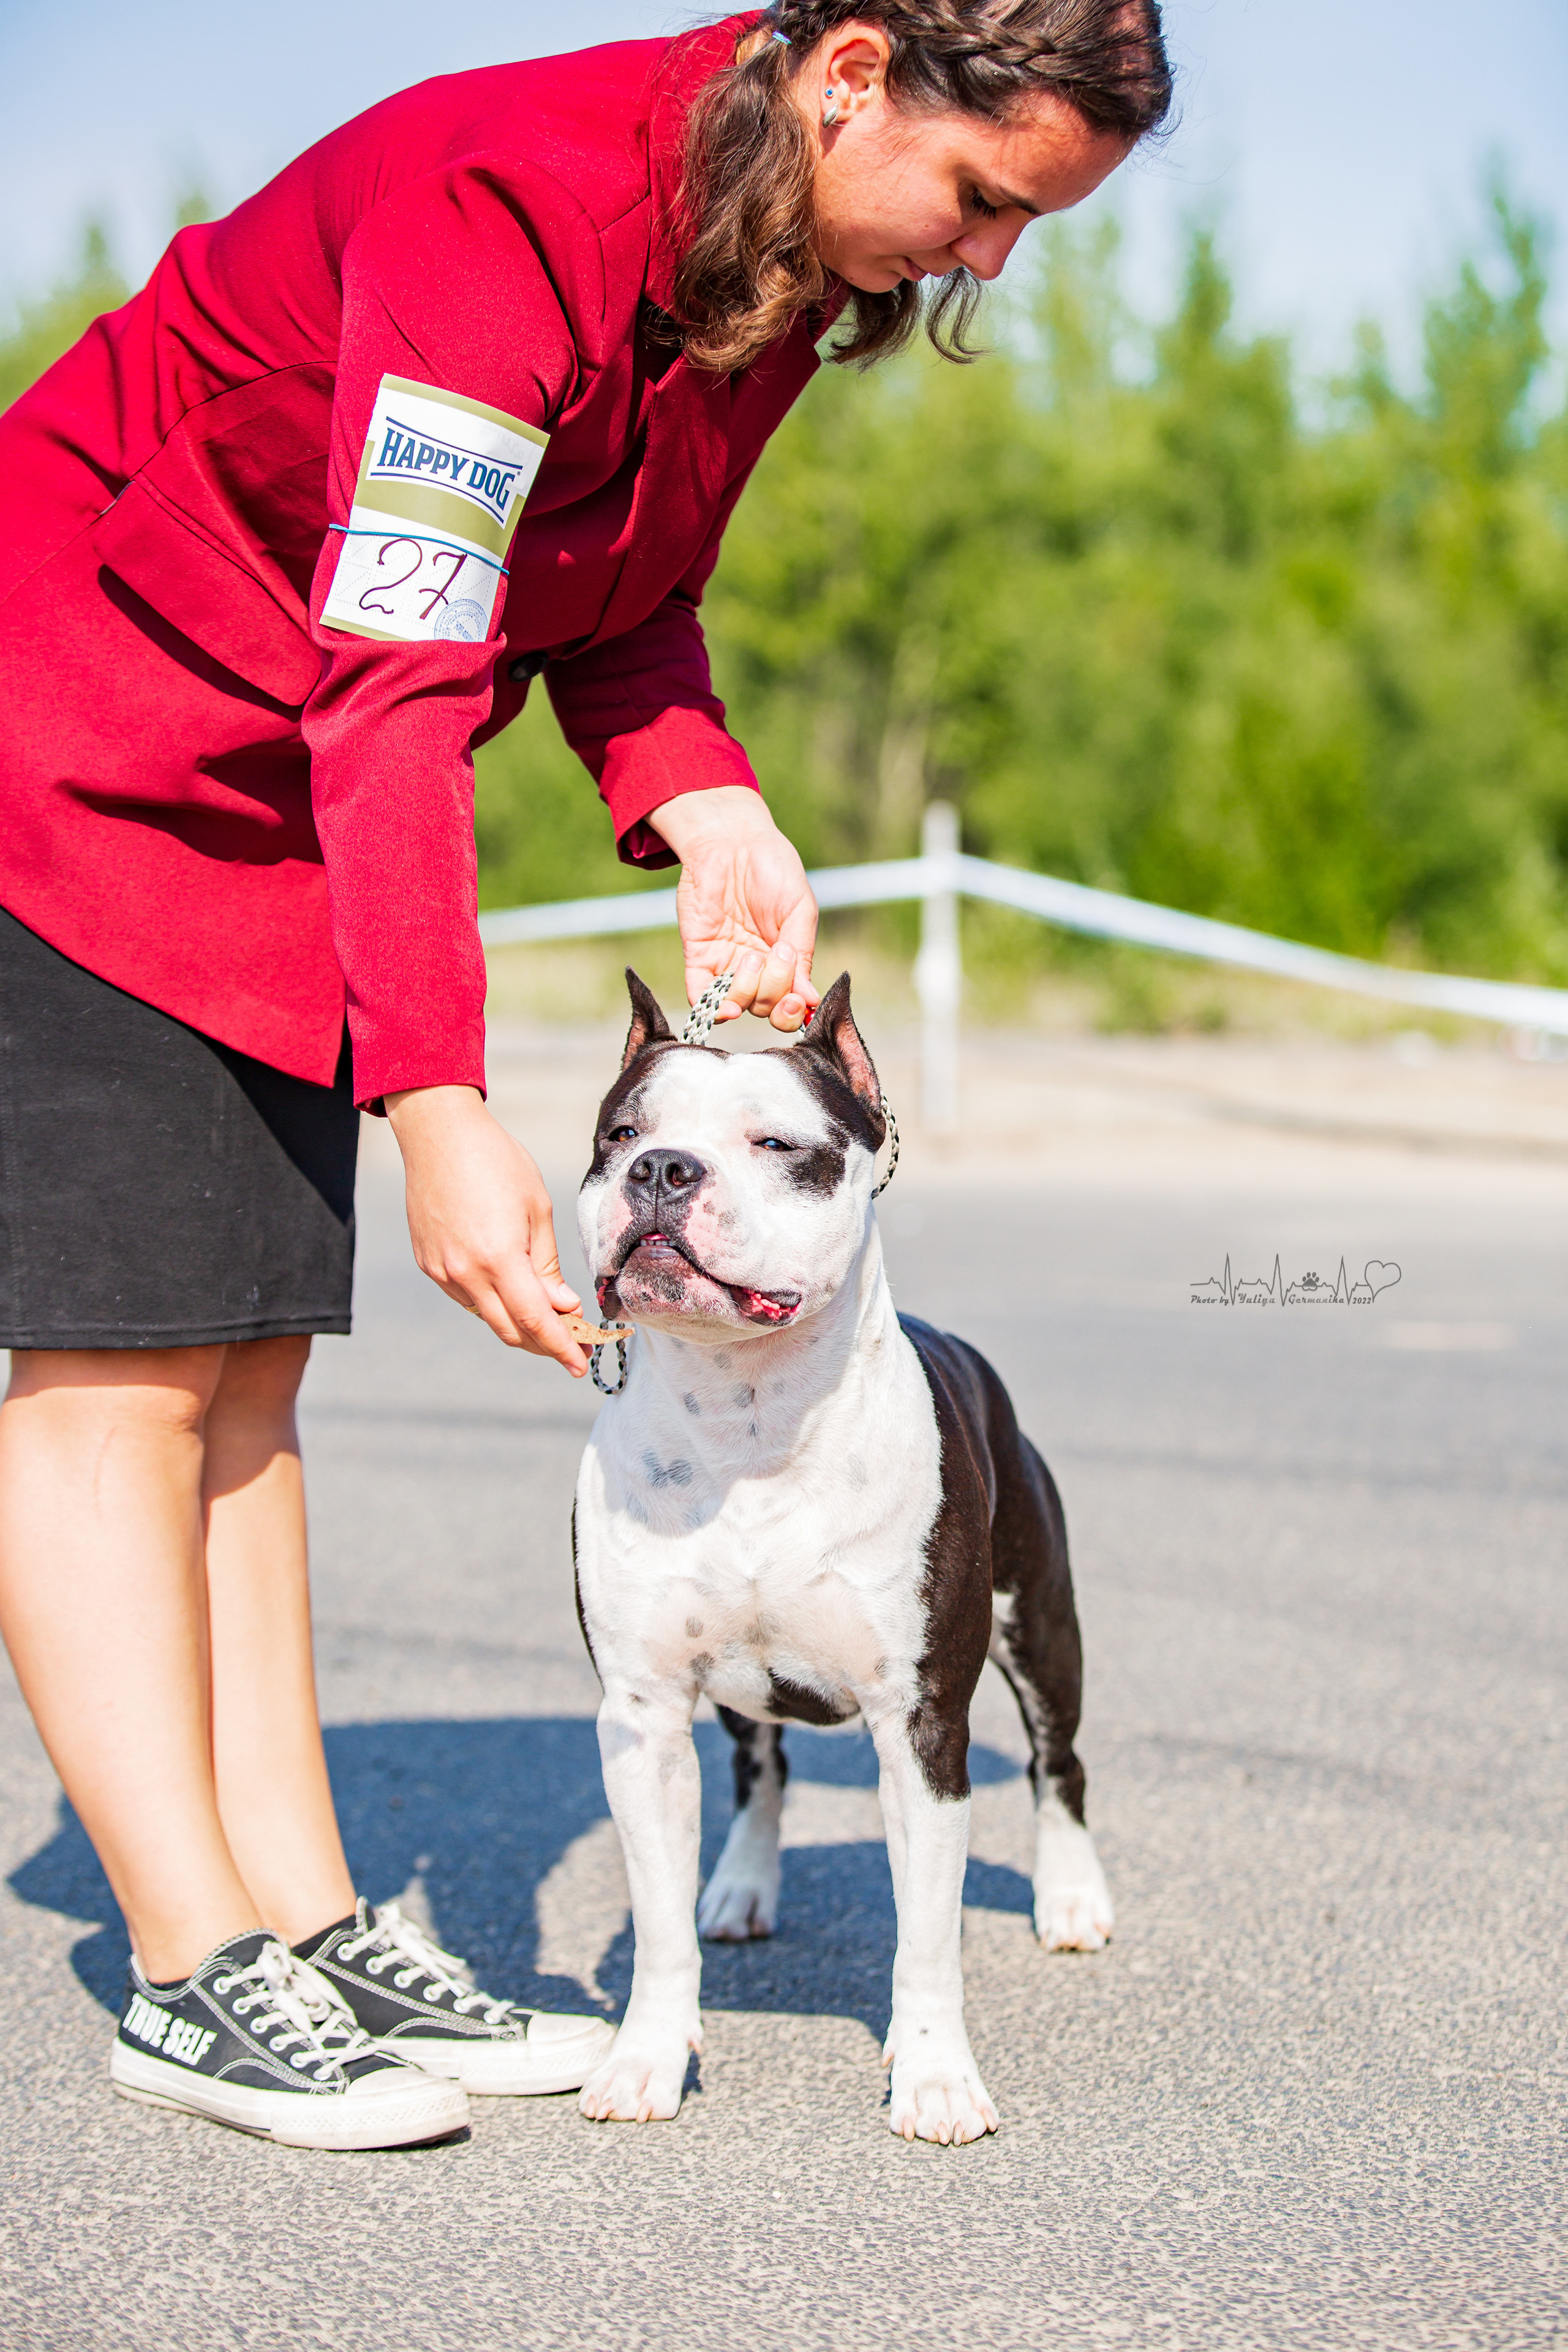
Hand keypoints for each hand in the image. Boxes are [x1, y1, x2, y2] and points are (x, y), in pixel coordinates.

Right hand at [384, 1086, 587, 1373]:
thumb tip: (562, 1306)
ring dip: (519, 1324)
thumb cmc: (496, 1162)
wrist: (439, 1134)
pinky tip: (511, 1291)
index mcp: (498, 1259)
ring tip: (549, 1316)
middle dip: (545, 1344)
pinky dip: (493, 1303)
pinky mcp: (428, 1263)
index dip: (562, 1347)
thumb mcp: (536, 1209)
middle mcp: (465, 1273)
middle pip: (510, 1330)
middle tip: (573, 1345)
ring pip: (487, 1317)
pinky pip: (467, 1298)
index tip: (580, 1364)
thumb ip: (547, 1265)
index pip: (536, 1321)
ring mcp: (442, 1271)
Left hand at [648, 786, 818, 1030]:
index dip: (793, 1012)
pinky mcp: (699, 955)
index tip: (798, 1000)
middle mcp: (756, 968)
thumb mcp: (799, 909)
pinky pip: (700, 995)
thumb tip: (810, 999)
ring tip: (750, 956)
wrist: (731, 841)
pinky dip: (711, 1008)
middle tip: (776, 956)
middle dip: (774, 991)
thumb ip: (803, 953)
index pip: (788, 1004)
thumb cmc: (772, 868)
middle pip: (764, 1007)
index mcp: (784, 960)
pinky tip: (724, 1006)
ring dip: (747, 990)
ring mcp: (726, 963)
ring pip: (736, 1004)